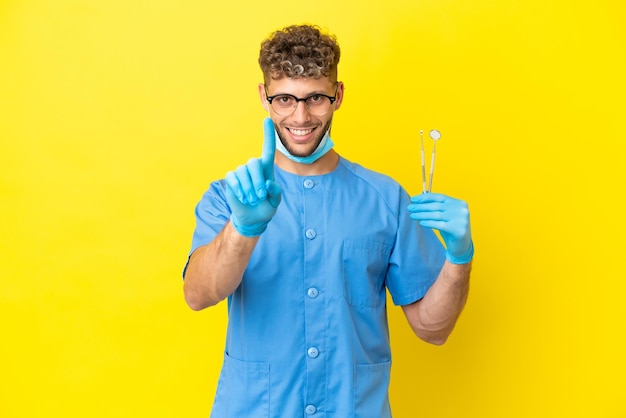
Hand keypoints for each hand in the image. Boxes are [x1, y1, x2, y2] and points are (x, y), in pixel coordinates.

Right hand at [224, 118, 281, 236]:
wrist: (251, 218)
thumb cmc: (265, 207)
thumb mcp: (274, 202)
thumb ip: (275, 192)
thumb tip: (268, 183)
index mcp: (267, 169)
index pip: (268, 149)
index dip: (268, 134)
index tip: (266, 119)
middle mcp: (254, 167)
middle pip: (254, 163)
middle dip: (257, 180)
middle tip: (260, 196)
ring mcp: (241, 172)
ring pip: (243, 172)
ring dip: (248, 188)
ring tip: (252, 199)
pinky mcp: (232, 178)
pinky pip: (233, 178)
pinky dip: (239, 189)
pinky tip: (243, 197)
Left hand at [407, 193, 473, 263]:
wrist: (462, 246)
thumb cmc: (451, 228)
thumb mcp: (446, 215)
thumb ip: (437, 207)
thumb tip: (418, 200)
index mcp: (459, 203)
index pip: (439, 197)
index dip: (425, 197)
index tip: (413, 199)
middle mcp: (462, 210)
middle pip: (436, 206)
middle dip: (421, 206)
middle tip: (410, 208)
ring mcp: (461, 220)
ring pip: (436, 215)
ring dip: (422, 214)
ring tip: (412, 215)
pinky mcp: (457, 230)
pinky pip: (439, 224)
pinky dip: (428, 223)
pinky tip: (420, 222)